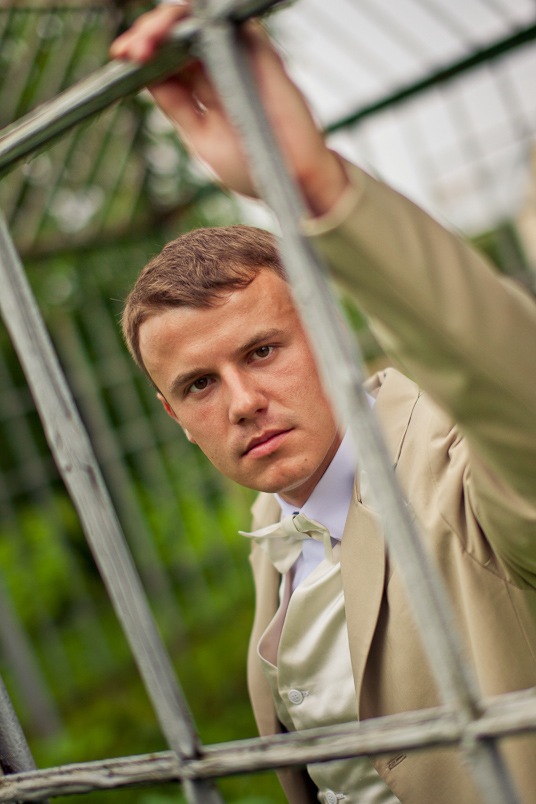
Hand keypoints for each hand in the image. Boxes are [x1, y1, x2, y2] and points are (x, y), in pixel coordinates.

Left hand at [110, 3, 348, 214]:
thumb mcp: (204, 139)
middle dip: (150, 35)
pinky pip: (230, 22)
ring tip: (146, 43)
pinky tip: (182, 28)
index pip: (167, 60)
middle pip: (178, 35)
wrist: (296, 179)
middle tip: (132, 50)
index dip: (143, 52)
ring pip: (200, 22)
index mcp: (202, 91)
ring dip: (169, 24)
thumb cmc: (254, 166)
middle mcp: (219, 68)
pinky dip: (205, 19)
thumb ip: (179, 107)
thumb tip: (149, 78)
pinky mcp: (260, 52)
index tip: (122, 56)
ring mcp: (240, 57)